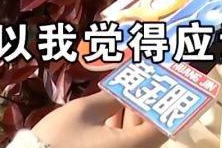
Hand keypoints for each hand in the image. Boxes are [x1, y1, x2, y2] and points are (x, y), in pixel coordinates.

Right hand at [31, 90, 165, 147]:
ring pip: (137, 139)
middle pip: (151, 132)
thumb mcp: (84, 111)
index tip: (160, 82)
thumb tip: (127, 89)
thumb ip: (111, 98)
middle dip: (147, 105)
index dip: (164, 103)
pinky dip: (121, 128)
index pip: (163, 126)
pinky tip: (112, 109)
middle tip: (144, 80)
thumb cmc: (57, 139)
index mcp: (132, 146)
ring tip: (128, 90)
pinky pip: (123, 145)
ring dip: (134, 116)